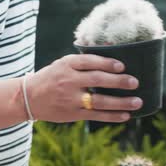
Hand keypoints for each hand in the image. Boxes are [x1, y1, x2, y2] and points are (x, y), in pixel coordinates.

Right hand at [25, 54, 140, 122]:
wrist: (28, 97)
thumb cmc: (51, 77)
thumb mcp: (62, 63)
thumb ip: (83, 60)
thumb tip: (109, 49)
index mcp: (66, 64)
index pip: (89, 61)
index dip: (107, 63)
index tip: (122, 66)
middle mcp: (68, 81)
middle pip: (97, 80)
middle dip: (118, 82)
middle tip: (135, 82)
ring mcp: (70, 98)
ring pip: (99, 100)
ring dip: (121, 102)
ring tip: (137, 102)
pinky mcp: (72, 113)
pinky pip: (96, 115)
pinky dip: (112, 116)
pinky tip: (125, 115)